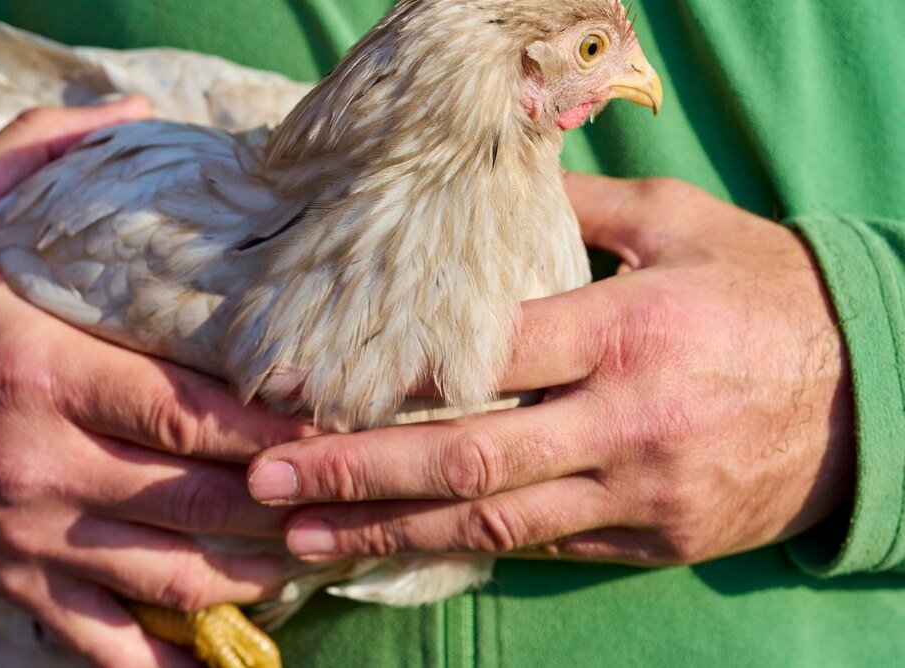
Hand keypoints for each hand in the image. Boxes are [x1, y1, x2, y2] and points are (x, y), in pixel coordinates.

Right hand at [0, 99, 311, 665]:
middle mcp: (44, 463)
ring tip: (307, 555)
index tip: (336, 431)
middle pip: (195, 499)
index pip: (186, 413)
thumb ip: (39, 154)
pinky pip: (99, 640)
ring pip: (166, 575)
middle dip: (282, 505)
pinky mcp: (12, 579)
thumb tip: (129, 108)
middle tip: (347, 495)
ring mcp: (30, 533)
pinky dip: (163, 659)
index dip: (271, 432)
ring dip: (249, 575)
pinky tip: (219, 657)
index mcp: (42, 373)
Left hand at [248, 174, 853, 566]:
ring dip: (392, 533)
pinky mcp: (652, 539)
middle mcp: (624, 417)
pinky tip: (403, 548)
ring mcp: (638, 491)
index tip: (309, 390)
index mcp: (626, 328)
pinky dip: (468, 548)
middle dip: (359, 474)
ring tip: (306, 539)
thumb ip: (583, 209)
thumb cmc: (765, 293)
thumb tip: (495, 189)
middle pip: (470, 456)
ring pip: (496, 523)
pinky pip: (546, 548)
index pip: (483, 357)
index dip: (388, 379)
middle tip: (268, 485)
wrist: (871, 392)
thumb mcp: (683, 225)